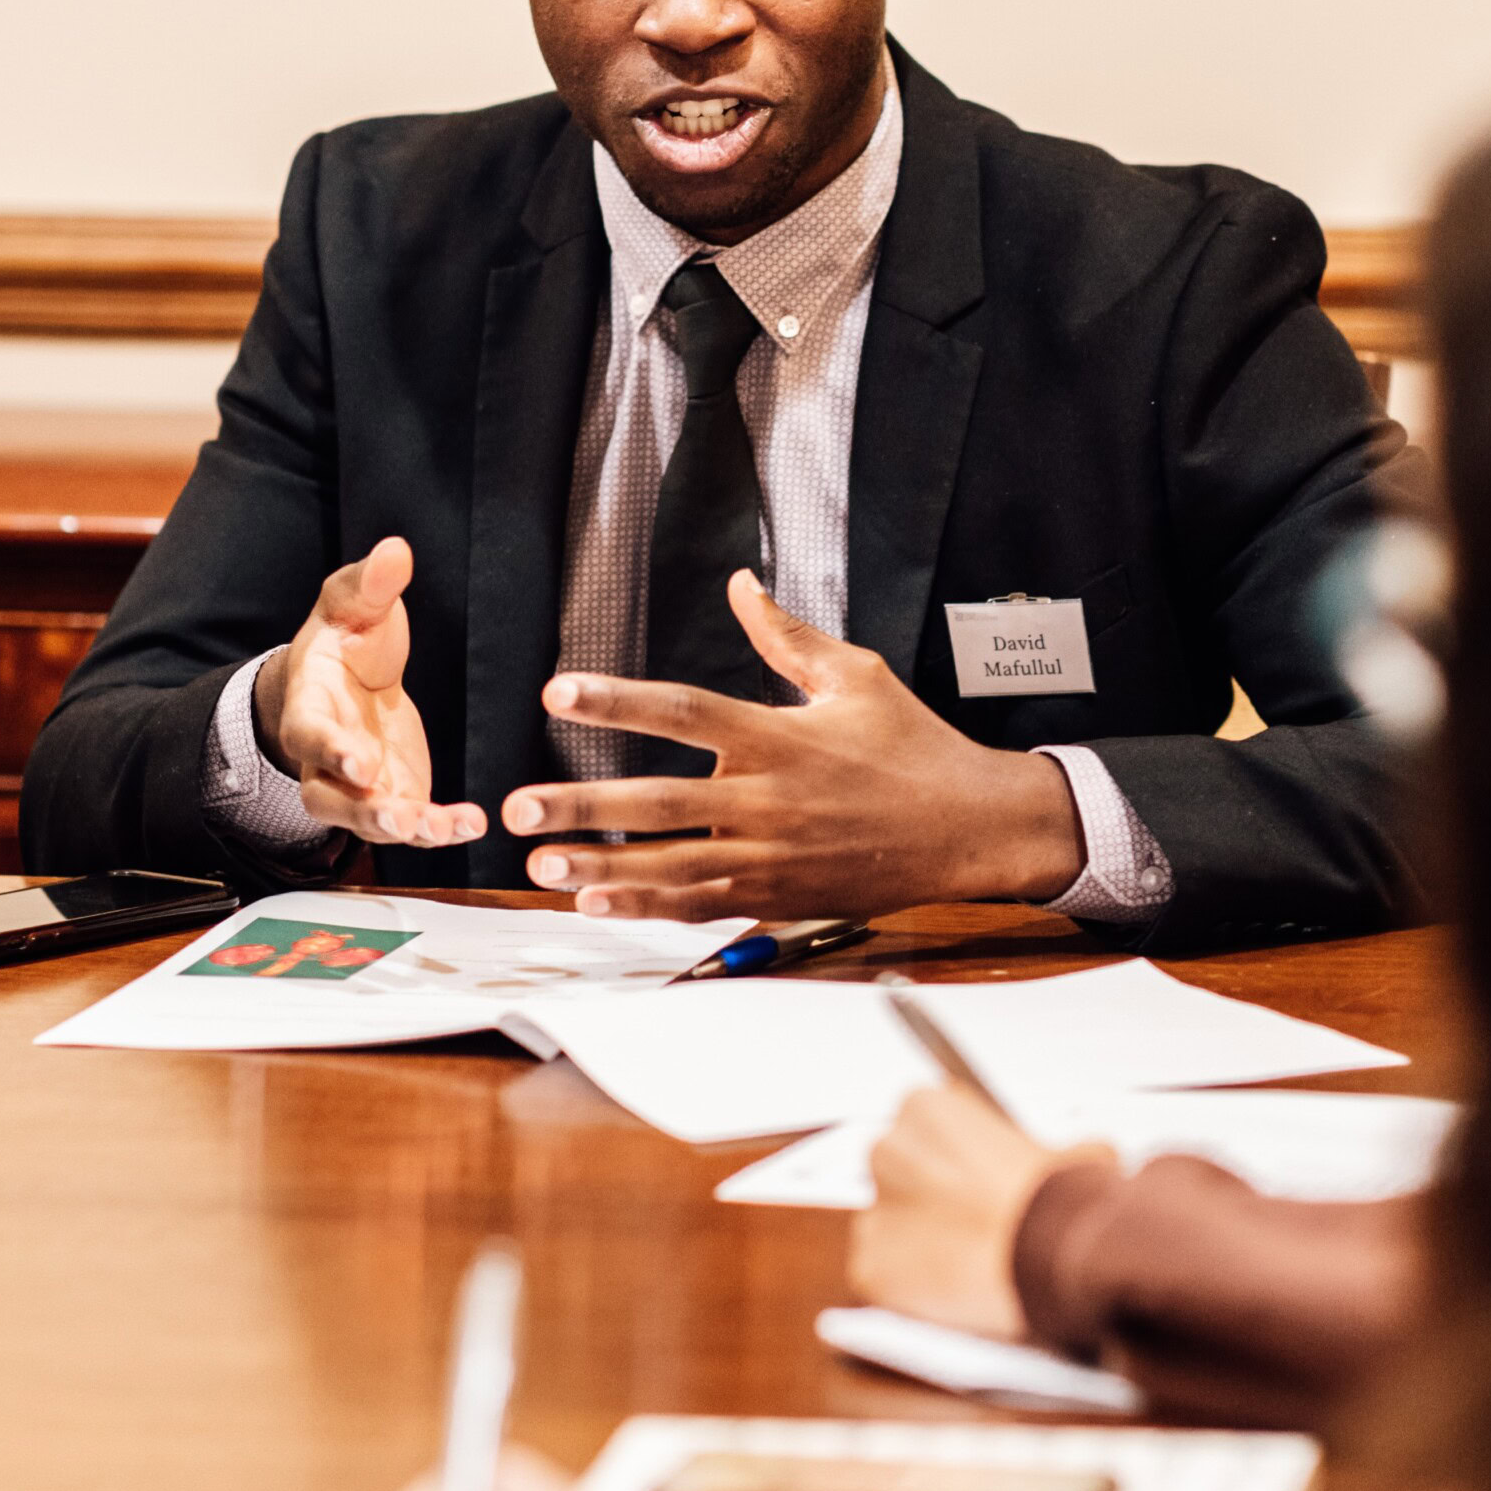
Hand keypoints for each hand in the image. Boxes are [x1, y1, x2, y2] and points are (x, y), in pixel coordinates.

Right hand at [257, 538, 484, 848]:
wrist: (351, 672)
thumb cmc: (346, 636)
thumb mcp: (354, 602)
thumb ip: (372, 584)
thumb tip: (396, 550)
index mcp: (310, 705)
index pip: (309, 734)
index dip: (330, 750)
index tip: (360, 762)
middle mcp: (326, 756)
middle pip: (327, 797)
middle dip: (362, 810)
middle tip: (398, 816)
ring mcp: (359, 783)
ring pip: (367, 820)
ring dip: (404, 829)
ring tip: (444, 829)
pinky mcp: (394, 792)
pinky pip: (411, 821)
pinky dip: (439, 827)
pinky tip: (471, 823)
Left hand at [496, 572, 1084, 918]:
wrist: (971, 829)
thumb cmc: (914, 746)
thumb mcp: (856, 675)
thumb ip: (785, 635)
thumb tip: (739, 585)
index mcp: (780, 735)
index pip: (684, 711)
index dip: (618, 701)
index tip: (559, 693)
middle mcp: (768, 799)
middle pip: (660, 801)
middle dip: (584, 805)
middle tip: (519, 804)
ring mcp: (772, 856)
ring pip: (671, 865)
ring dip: (601, 866)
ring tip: (539, 863)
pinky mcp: (780, 895)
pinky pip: (702, 905)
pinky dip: (647, 906)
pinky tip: (597, 902)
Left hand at [849, 1085, 1098, 1340]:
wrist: (1046, 1258)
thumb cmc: (1058, 1201)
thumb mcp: (1081, 1154)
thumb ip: (1064, 1150)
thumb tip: (1092, 1157)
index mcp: (926, 1107)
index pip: (929, 1123)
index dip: (959, 1153)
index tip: (983, 1178)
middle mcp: (888, 1150)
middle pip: (900, 1170)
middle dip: (930, 1193)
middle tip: (974, 1222)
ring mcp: (875, 1211)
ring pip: (889, 1224)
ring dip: (917, 1240)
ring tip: (967, 1263)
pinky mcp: (871, 1267)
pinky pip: (884, 1275)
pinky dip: (910, 1287)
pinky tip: (952, 1293)